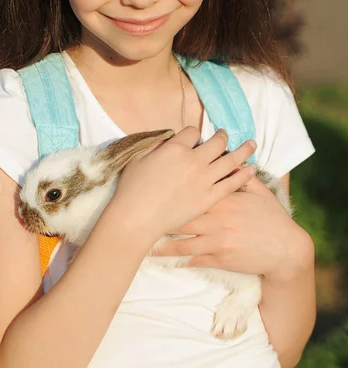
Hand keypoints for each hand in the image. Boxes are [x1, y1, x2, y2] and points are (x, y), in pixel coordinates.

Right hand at [108, 127, 256, 244]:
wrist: (137, 218)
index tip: (192, 139)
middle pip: (217, 142)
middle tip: (225, 135)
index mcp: (175, 148)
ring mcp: (204, 179)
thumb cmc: (132, 190)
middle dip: (222, 136)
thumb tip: (168, 141)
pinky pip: (232, 183)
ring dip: (243, 149)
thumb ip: (156, 147)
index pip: (192, 132)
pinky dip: (243, 174)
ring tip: (252, 144)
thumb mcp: (138, 160)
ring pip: (230, 159)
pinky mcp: (209, 198)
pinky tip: (251, 170)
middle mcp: (193, 160)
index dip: (192, 135)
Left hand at [153, 174, 313, 279]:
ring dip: (162, 246)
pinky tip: (165, 261)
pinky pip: (194, 260)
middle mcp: (218, 219)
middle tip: (139, 220)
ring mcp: (218, 241)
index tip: (154, 193)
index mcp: (224, 200)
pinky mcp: (220, 259)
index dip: (172, 194)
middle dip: (160, 220)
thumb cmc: (271, 219)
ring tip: (145, 245)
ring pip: (182, 243)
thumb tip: (230, 163)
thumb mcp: (259, 194)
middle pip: (181, 218)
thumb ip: (241, 179)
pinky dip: (179, 260)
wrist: (286, 249)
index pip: (192, 193)